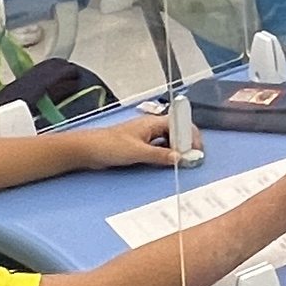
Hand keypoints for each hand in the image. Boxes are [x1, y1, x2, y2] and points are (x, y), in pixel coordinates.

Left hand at [62, 112, 192, 172]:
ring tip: (183, 162)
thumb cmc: (111, 146)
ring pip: (168, 140)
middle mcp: (151, 127)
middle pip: (176, 132)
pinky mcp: (140, 146)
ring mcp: (146, 136)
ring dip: (177, 150)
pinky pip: (160, 148)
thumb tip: (180, 158)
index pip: (180, 124)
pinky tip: (168, 162)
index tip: (197, 150)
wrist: (88, 150)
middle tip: (192, 158)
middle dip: (186, 143)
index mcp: (153, 122)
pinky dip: (167, 154)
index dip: (191, 135)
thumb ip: (160, 155)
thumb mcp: (138, 152)